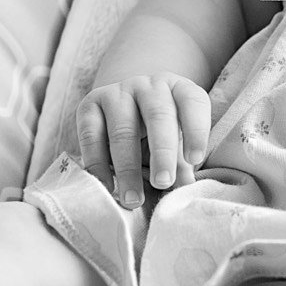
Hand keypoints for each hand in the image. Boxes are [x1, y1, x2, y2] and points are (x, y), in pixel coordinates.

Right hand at [77, 73, 209, 208]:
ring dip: (128, 167)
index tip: (195, 160)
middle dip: (161, 153)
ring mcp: (117, 92)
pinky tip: (106, 186)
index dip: (196, 130)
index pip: (192, 101)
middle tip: (162, 183)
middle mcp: (148, 86)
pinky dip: (97, 164)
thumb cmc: (159, 132)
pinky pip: (92, 135)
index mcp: (178, 89)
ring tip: (133, 199)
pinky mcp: (89, 104)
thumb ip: (181, 163)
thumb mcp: (176, 143)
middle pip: (158, 115)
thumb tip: (184, 188)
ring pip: (123, 129)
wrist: (124, 111)